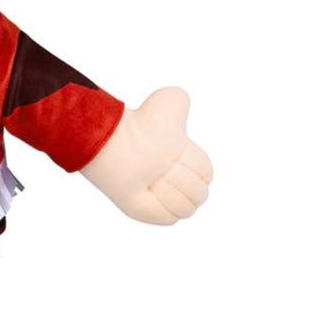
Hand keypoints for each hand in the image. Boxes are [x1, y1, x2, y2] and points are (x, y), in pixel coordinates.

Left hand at [81, 87, 211, 224]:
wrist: (113, 142)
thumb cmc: (139, 123)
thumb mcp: (168, 101)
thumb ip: (181, 100)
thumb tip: (181, 102)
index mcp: (186, 160)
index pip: (206, 173)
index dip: (191, 163)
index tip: (174, 152)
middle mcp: (176, 180)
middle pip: (199, 192)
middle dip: (180, 178)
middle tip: (159, 165)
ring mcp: (162, 197)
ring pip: (186, 207)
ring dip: (169, 191)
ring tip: (150, 177)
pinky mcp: (148, 213)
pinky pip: (169, 218)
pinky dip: (160, 205)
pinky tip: (145, 189)